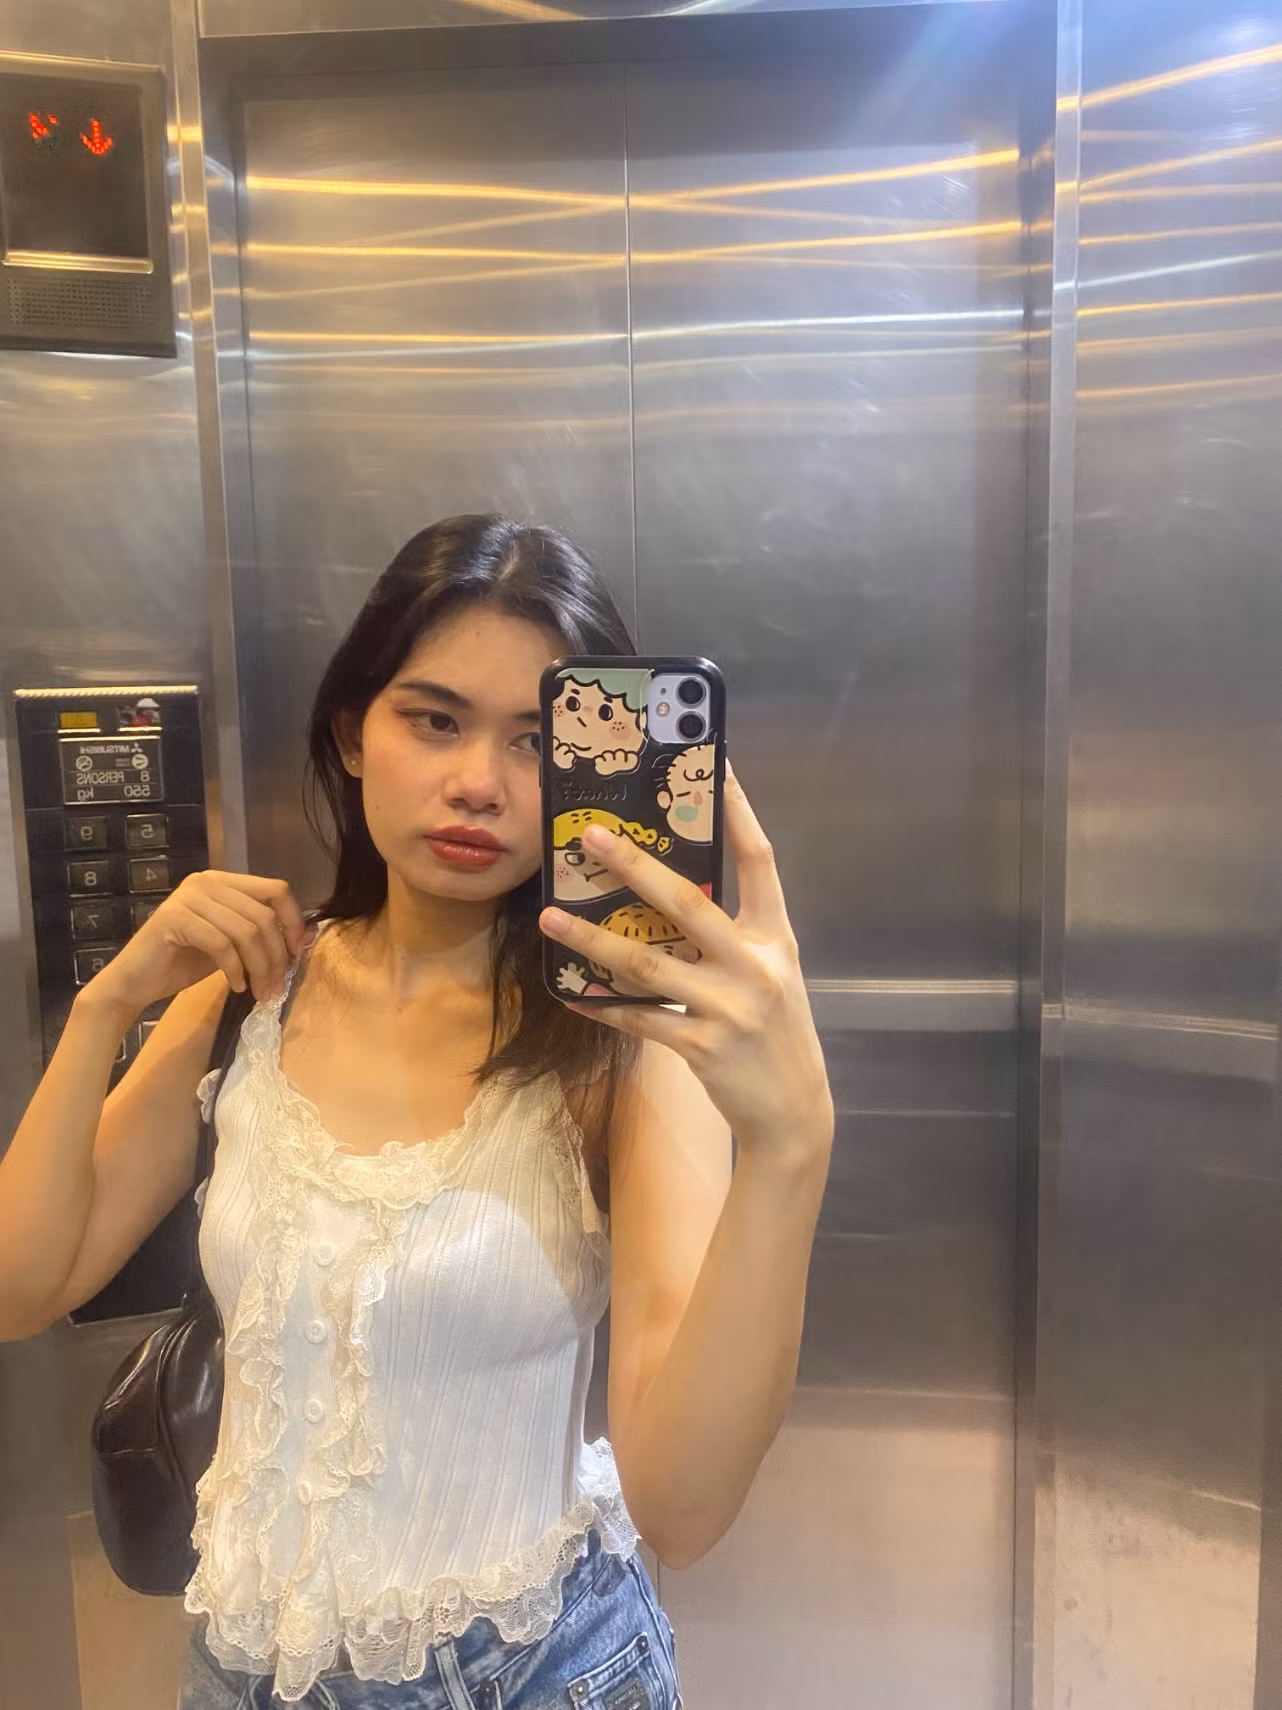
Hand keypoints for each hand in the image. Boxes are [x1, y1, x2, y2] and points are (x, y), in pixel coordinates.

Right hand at [89, 870, 311, 1017]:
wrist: (134, 982)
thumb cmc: (183, 963)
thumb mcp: (232, 946)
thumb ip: (261, 936)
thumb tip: (307, 937)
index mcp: (223, 881)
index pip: (276, 889)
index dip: (293, 921)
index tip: (298, 954)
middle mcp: (206, 881)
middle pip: (263, 914)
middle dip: (276, 956)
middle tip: (276, 988)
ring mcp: (188, 897)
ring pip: (246, 931)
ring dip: (259, 968)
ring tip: (261, 993)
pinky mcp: (173, 918)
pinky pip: (221, 944)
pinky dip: (234, 969)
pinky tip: (236, 986)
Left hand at [539, 764, 833, 1158]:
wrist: (794, 1111)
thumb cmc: (773, 1030)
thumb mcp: (767, 972)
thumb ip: (730, 933)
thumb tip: (668, 888)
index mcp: (773, 937)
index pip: (759, 860)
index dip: (738, 811)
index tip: (715, 765)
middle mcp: (754, 966)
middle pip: (688, 903)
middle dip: (635, 864)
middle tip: (588, 834)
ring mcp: (729, 1008)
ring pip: (648, 965)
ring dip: (593, 939)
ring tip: (550, 915)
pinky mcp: (702, 1048)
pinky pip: (639, 1020)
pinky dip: (601, 1005)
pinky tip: (569, 992)